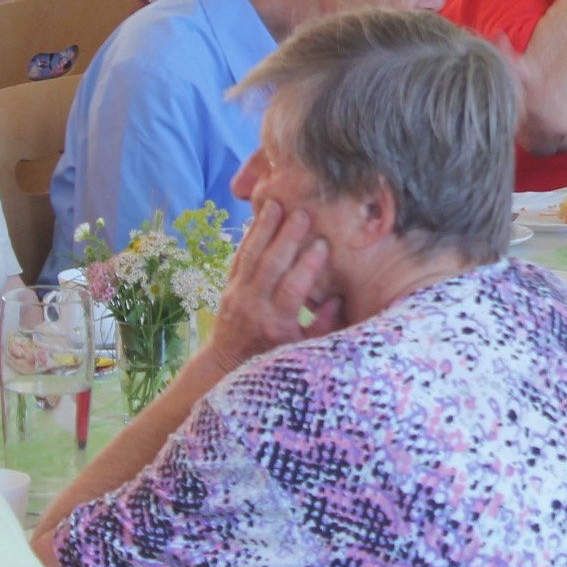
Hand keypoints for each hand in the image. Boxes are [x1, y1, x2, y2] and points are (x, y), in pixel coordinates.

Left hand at [205, 201, 342, 373]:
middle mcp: (254, 306)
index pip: (293, 289)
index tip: (322, 244)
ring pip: (251, 255)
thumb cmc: (273, 356)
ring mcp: (238, 294)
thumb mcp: (302, 350)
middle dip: (286, 238)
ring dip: (264, 228)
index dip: (307, 265)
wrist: (228, 362)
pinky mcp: (228, 285)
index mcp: (276, 324)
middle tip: (302, 213)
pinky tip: (258, 217)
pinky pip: (239, 256)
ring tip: (276, 204)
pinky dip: (249, 236)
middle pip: (271, 266)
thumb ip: (322, 326)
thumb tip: (338, 298)